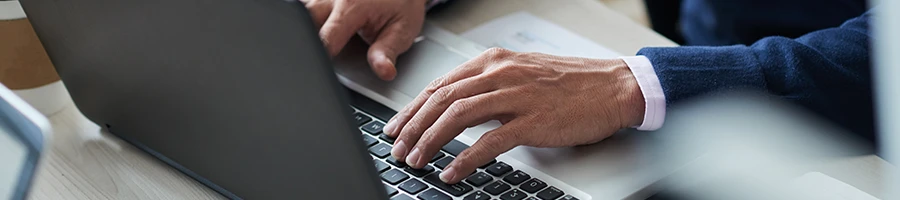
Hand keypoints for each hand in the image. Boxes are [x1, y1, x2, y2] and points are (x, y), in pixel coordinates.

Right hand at [301, 0, 425, 80]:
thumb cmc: (402, 4)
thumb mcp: (402, 30)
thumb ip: (388, 52)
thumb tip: (384, 71)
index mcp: (352, 6)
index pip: (326, 38)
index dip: (321, 58)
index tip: (319, 73)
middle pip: (304, 23)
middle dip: (305, 44)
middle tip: (315, 61)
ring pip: (300, 12)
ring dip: (303, 30)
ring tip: (314, 45)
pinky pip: (303, 8)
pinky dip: (306, 23)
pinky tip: (314, 32)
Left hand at [382, 48, 645, 182]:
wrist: (614, 86)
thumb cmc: (572, 83)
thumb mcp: (522, 73)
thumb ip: (489, 85)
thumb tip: (456, 107)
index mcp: (495, 61)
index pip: (441, 84)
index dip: (413, 107)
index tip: (397, 126)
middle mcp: (501, 73)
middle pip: (442, 99)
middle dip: (414, 126)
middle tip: (398, 147)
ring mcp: (516, 96)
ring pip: (458, 116)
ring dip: (431, 140)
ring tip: (417, 160)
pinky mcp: (532, 121)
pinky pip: (489, 142)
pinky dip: (465, 159)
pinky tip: (452, 172)